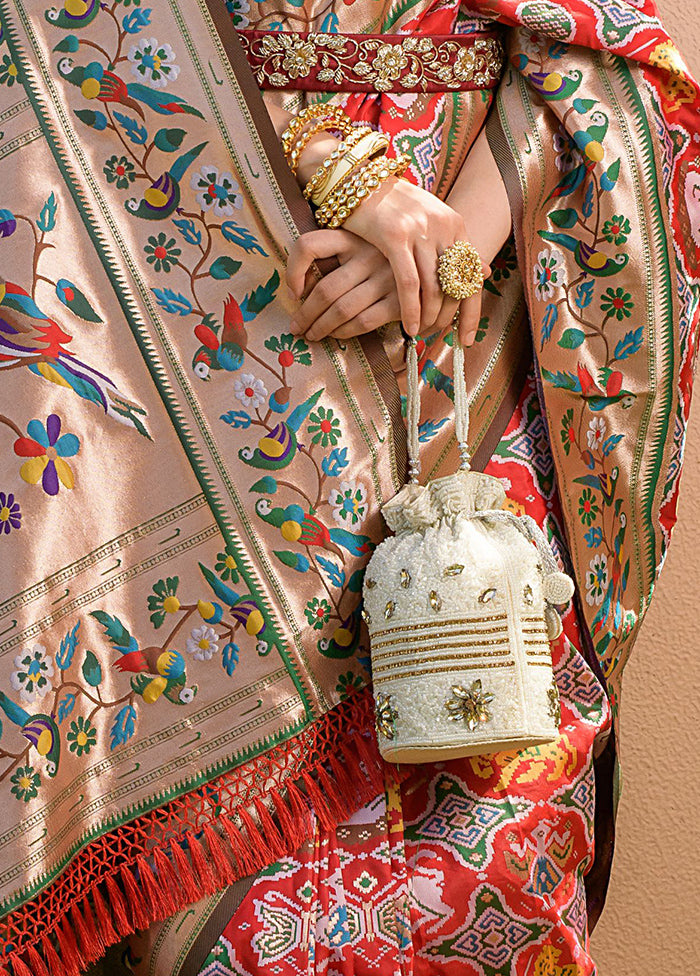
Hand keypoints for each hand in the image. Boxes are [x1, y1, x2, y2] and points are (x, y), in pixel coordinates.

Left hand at [286, 229, 399, 340]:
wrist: (441, 262)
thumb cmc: (388, 257)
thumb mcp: (363, 243)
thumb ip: (336, 255)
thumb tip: (298, 289)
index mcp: (353, 237)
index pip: (309, 246)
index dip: (293, 271)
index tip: (293, 293)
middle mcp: (368, 254)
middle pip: (325, 290)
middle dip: (305, 315)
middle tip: (296, 329)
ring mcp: (386, 277)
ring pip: (341, 309)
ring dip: (321, 328)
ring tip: (312, 335)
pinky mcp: (400, 300)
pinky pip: (363, 321)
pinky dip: (345, 332)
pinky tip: (337, 335)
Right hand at [341, 128, 512, 345]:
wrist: (357, 178)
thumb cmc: (391, 205)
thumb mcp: (431, 222)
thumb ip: (455, 248)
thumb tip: (485, 272)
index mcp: (455, 223)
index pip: (472, 275)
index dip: (472, 311)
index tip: (468, 339)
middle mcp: (443, 225)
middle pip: (455, 285)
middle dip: (447, 317)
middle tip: (437, 337)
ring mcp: (420, 230)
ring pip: (433, 287)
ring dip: (428, 317)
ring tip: (421, 333)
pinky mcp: (395, 236)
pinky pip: (408, 284)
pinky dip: (410, 309)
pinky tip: (407, 326)